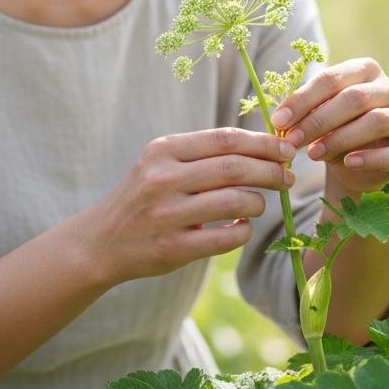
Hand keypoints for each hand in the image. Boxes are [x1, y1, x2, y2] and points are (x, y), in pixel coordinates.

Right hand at [84, 128, 296, 283]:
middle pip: (235, 168)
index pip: (225, 139)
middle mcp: (162, 179)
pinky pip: (227, 238)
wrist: (100, 241)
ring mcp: (167, 215)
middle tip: (288, 178)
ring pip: (235, 202)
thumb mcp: (160, 164)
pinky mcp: (173, 249)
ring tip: (260, 203)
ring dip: (259, 202)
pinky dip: (244, 231)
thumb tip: (263, 146)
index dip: (263, 143)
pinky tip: (242, 227)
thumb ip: (202, 154)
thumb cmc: (143, 197)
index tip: (286, 149)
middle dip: (271, 171)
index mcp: (163, 150)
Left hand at [271, 57, 388, 195]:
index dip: (302, 100)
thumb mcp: (317, 116)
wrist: (357, 163)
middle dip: (318, 121)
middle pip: (353, 99)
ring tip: (313, 154)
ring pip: (375, 121)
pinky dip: (371, 158)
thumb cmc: (334, 130)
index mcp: (364, 70)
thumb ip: (305, 113)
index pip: (331, 79)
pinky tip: (348, 162)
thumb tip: (281, 121)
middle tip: (291, 141)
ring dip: (339, 138)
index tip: (278, 121)